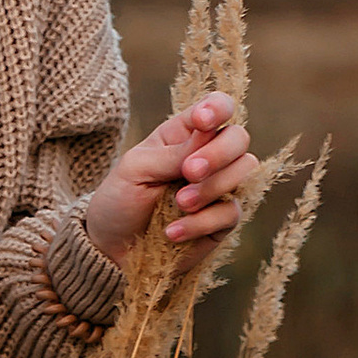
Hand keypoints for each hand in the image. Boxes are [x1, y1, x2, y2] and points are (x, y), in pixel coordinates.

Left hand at [83, 91, 254, 272]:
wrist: (113, 249)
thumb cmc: (120, 200)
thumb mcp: (135, 169)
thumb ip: (172, 152)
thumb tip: (209, 135)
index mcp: (184, 134)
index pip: (217, 108)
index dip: (217, 108)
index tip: (202, 122)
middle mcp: (208, 155)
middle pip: (239, 137)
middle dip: (219, 153)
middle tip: (189, 171)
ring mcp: (219, 187)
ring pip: (244, 171)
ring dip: (212, 187)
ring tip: (179, 203)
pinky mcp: (222, 220)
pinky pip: (232, 212)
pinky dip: (201, 222)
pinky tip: (172, 232)